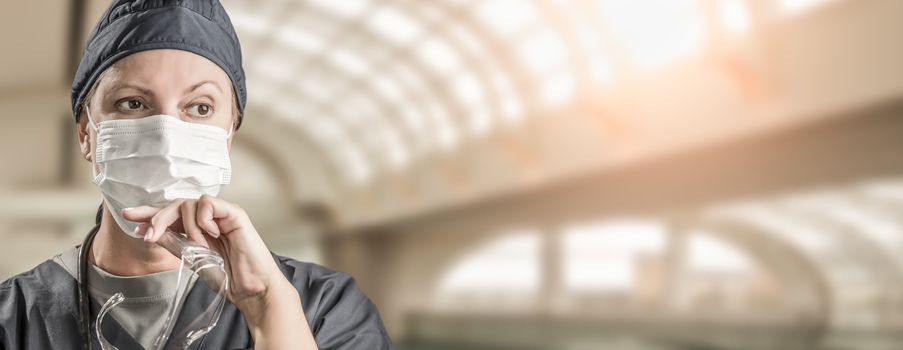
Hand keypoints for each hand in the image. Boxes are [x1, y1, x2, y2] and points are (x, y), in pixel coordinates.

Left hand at [121, 196, 317, 348]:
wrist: (249, 289)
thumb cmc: (226, 275)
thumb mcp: (191, 258)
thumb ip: (172, 242)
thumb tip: (147, 231)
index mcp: (197, 228)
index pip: (171, 214)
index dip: (149, 212)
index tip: (128, 216)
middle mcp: (209, 218)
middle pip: (177, 204)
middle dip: (159, 217)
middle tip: (150, 235)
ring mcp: (222, 214)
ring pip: (191, 203)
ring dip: (186, 225)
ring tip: (197, 244)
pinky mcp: (234, 214)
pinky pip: (210, 203)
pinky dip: (203, 219)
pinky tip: (210, 234)